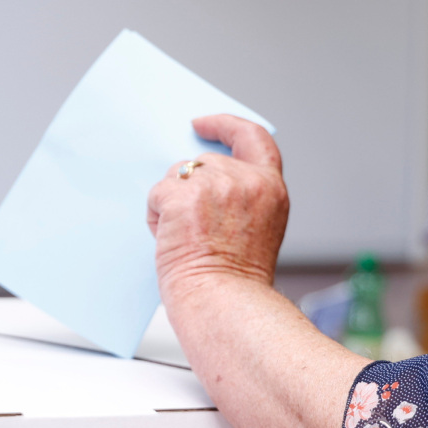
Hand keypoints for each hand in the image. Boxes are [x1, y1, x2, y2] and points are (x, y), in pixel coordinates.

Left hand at [146, 114, 288, 302]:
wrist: (224, 303)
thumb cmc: (235, 282)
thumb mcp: (254, 229)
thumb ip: (239, 198)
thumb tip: (198, 179)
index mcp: (270, 189)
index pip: (253, 138)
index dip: (226, 125)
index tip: (204, 123)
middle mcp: (247, 181)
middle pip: (204, 162)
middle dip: (190, 188)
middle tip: (192, 228)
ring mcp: (215, 185)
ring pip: (177, 176)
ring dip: (173, 204)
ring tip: (185, 239)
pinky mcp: (184, 196)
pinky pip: (158, 194)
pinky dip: (157, 217)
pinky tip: (170, 241)